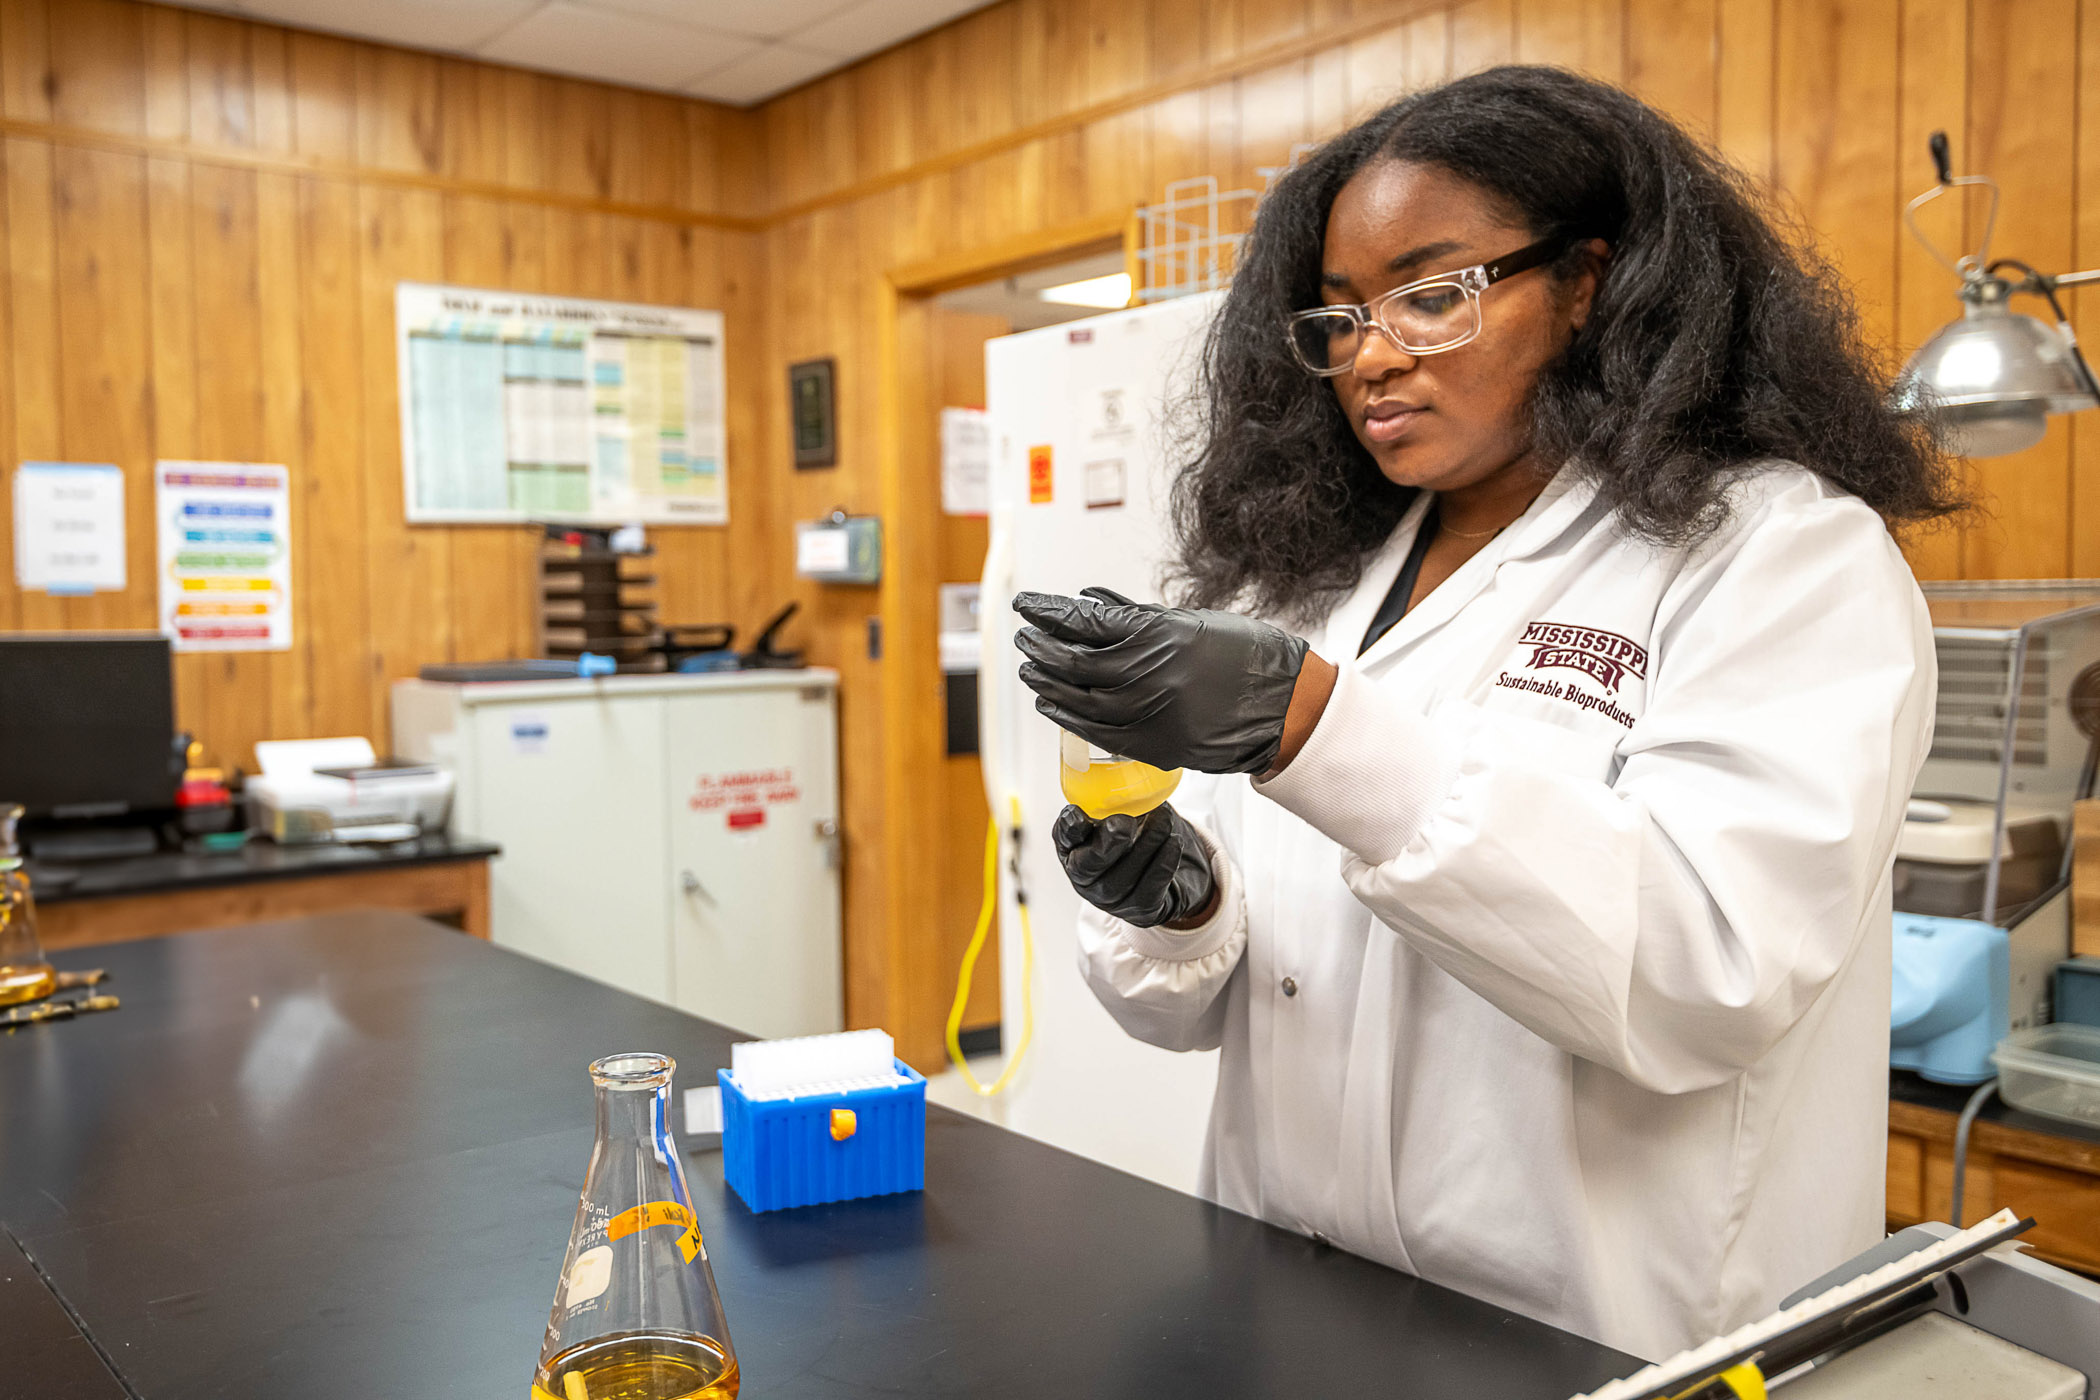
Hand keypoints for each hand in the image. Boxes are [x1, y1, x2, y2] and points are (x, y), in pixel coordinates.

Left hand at [1014, 588, 1309, 774]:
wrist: (1283, 705)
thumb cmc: (1243, 656)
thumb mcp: (1190, 622)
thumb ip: (1135, 614)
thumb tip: (1089, 599)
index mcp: (1156, 636)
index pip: (1083, 621)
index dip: (1048, 612)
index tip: (1027, 605)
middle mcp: (1146, 674)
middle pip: (1072, 661)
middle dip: (1040, 646)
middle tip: (1024, 636)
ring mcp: (1147, 712)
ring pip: (1077, 698)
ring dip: (1046, 681)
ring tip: (1030, 668)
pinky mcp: (1152, 744)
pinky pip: (1095, 731)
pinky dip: (1067, 715)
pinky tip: (1052, 702)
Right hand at [1053, 803, 1217, 928]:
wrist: (1154, 878)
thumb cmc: (1127, 842)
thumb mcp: (1110, 820)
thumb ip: (1109, 803)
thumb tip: (1128, 772)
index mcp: (1072, 851)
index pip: (1065, 839)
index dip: (1068, 828)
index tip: (1078, 813)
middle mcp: (1086, 879)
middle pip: (1091, 864)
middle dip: (1109, 841)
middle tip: (1126, 821)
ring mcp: (1111, 898)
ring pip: (1125, 875)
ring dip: (1148, 843)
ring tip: (1164, 820)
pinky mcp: (1139, 909)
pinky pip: (1151, 887)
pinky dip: (1164, 862)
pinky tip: (1173, 842)